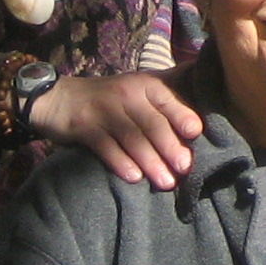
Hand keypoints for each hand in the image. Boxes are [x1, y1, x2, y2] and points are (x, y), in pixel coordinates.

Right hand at [28, 73, 201, 188]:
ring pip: (132, 138)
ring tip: (166, 182)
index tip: (196, 134)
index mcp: (145, 85)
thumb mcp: (140, 86)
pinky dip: (121, 162)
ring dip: (150, 161)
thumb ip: (171, 88)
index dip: (182, 115)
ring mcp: (104, 110)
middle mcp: (127, 94)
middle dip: (170, 146)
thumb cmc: (112, 98)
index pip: (167, 100)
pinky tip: (134, 178)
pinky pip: (105, 147)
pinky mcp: (84, 127)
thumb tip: (206, 82)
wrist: (60, 99)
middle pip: (152, 123)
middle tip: (185, 167)